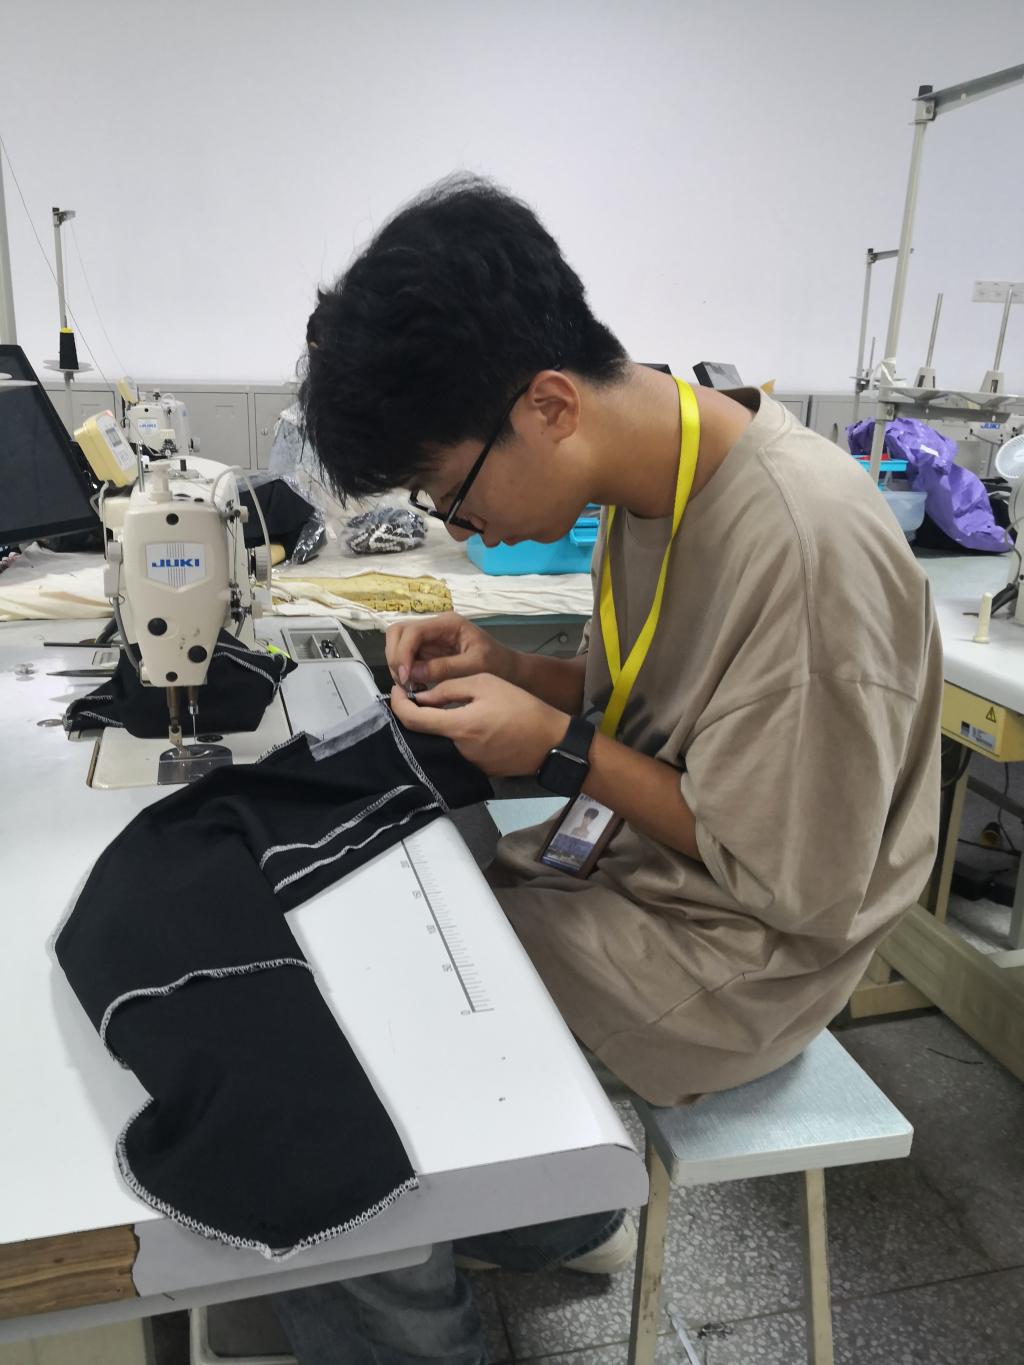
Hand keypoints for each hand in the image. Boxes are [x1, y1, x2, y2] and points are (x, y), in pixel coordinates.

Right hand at [385, 613, 513, 688]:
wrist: (510, 670)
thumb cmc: (498, 665)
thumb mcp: (475, 667)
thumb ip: (444, 668)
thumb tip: (412, 673)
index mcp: (448, 624)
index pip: (413, 631)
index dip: (403, 653)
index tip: (406, 677)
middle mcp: (435, 627)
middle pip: (398, 632)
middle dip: (396, 657)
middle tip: (406, 682)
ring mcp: (430, 638)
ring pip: (398, 644)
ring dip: (398, 666)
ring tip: (411, 686)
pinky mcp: (429, 651)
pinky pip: (407, 657)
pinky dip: (406, 672)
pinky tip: (417, 686)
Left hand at [390, 675, 567, 776]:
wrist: (552, 741)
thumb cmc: (522, 707)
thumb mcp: (486, 683)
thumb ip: (450, 689)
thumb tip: (423, 697)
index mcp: (459, 726)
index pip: (412, 720)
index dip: (397, 704)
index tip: (397, 691)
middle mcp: (458, 750)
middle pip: (425, 733)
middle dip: (418, 713)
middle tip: (421, 694)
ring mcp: (468, 764)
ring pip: (442, 741)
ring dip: (441, 724)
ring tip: (453, 706)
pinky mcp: (479, 770)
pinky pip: (458, 751)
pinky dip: (457, 736)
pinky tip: (472, 724)